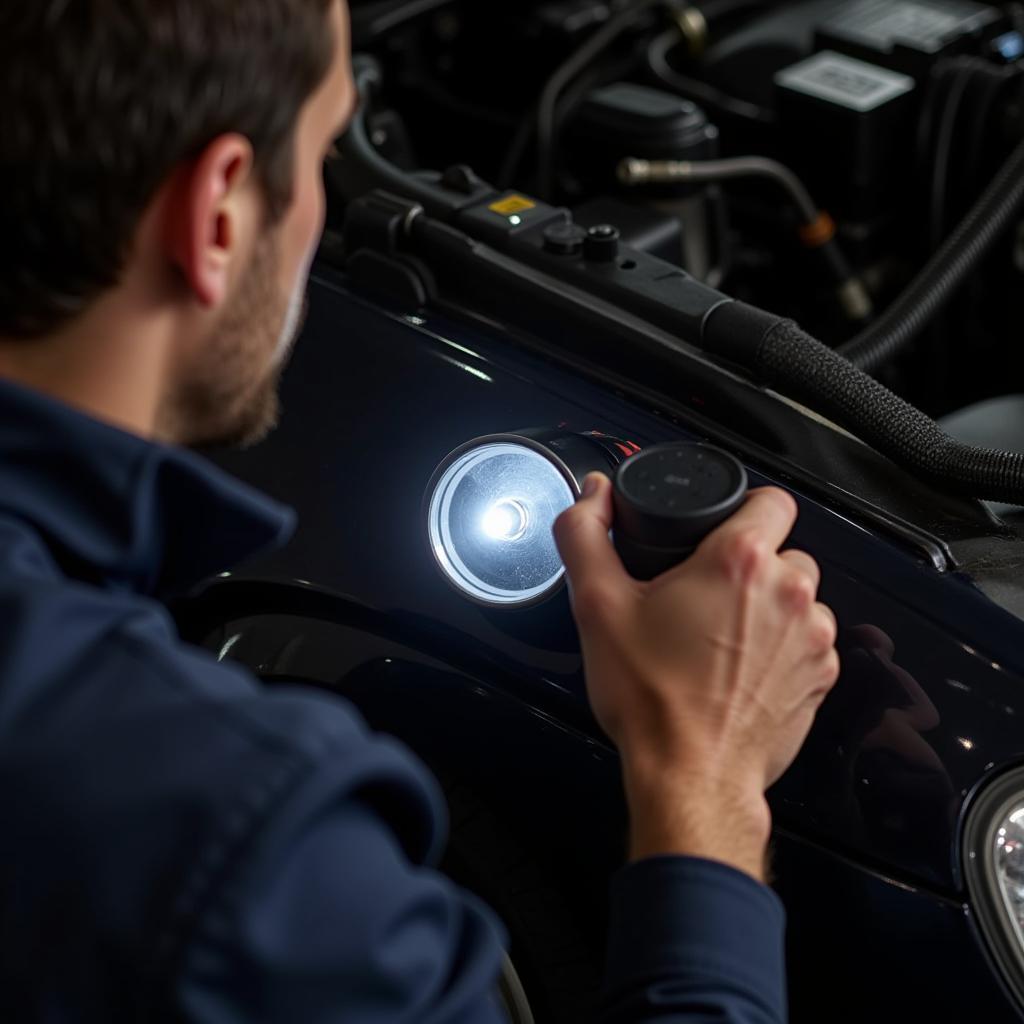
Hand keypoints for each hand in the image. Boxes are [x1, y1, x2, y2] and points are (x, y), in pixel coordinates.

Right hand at [553, 473, 838, 879]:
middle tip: (704, 594)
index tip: (718, 530)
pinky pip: (810, 642)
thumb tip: (592, 495)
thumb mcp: (597, 606)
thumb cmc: (652, 699)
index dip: (744, 507)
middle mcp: (790, 594)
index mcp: (741, 562)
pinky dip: (782, 647)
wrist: (690, 776)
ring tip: (722, 635)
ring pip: (800, 597)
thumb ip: (585, 536)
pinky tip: (740, 667)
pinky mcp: (821, 678)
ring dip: (769, 606)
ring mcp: (814, 639)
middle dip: (749, 565)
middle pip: (784, 550)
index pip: (772, 499)